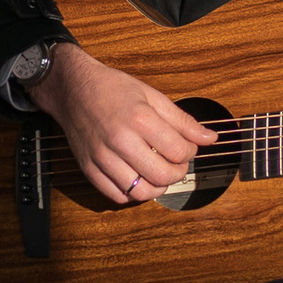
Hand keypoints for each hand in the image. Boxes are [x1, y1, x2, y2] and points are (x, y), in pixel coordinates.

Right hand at [27, 43, 216, 205]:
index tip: (187, 147)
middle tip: (176, 163)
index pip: (178, 151)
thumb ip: (183, 120)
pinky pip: (116, 195)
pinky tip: (137, 178)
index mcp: (140, 119)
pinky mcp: (89, 168)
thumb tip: (210, 138)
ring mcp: (102, 157)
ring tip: (159, 173)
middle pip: (162, 175)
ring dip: (157, 187)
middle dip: (178, 172)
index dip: (190, 152)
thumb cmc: (112, 89)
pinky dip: (132, 194)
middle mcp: (120, 140)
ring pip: (140, 192)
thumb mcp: (152, 96)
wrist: (72, 88)